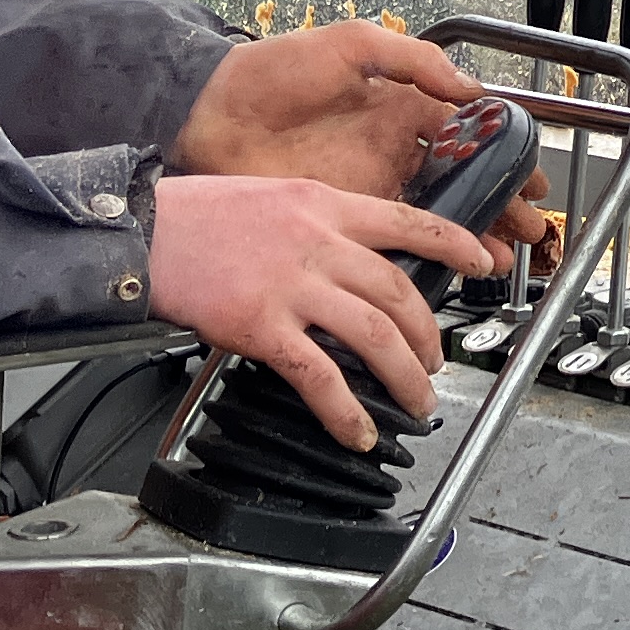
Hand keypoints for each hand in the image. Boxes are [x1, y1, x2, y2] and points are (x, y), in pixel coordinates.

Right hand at [146, 175, 497, 449]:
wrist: (144, 231)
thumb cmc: (200, 216)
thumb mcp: (277, 197)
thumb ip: (321, 225)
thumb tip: (354, 261)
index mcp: (326, 206)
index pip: (409, 222)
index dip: (455, 245)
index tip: (484, 263)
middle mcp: (319, 243)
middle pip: (400, 292)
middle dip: (431, 335)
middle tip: (438, 360)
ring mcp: (292, 286)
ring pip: (373, 336)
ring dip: (404, 376)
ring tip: (417, 401)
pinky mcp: (261, 326)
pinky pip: (318, 376)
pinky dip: (345, 411)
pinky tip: (356, 432)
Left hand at [173, 23, 548, 241]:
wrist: (208, 112)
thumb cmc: (273, 69)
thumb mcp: (353, 44)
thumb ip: (415, 60)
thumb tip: (469, 86)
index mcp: (401, 107)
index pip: (468, 135)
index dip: (503, 158)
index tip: (533, 179)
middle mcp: (391, 150)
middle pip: (461, 183)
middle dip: (501, 206)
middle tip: (532, 229)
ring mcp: (367, 186)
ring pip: (433, 218)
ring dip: (471, 237)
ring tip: (504, 258)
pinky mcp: (339, 217)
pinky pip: (390, 241)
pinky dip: (423, 257)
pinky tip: (449, 269)